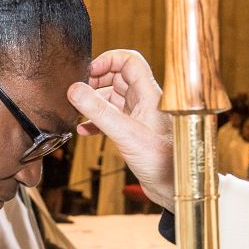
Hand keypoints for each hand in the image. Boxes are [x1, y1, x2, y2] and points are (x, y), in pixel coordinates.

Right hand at [67, 50, 174, 206]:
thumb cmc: (161, 161)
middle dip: (96, 81)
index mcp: (149, 94)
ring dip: (94, 102)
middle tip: (79, 91)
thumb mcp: (125, 133)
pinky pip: (112, 117)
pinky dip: (97, 120)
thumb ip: (99, 111)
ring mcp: (139, 116)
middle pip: (118, 77)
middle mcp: (145, 101)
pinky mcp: (134, 132)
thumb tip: (75, 89)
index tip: (88, 72)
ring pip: (113, 98)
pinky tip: (84, 130)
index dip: (108, 60)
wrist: (174, 188)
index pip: (130, 61)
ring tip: (77, 109)